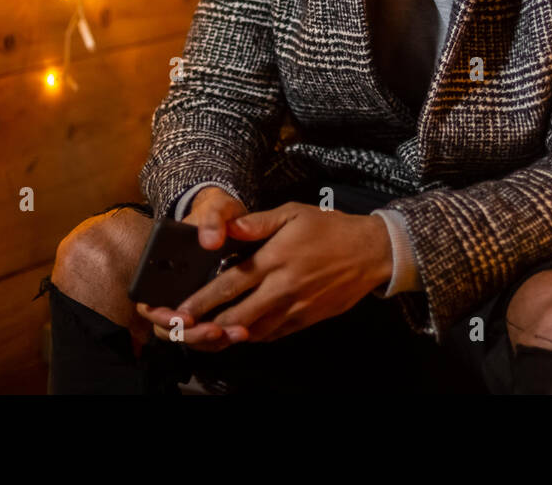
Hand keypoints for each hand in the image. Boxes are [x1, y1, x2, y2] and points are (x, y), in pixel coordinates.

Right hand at [135, 186, 247, 349]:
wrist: (234, 219)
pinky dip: (222, 339)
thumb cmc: (218, 213)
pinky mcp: (209, 310)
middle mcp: (169, 291)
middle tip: (217, 331)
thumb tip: (209, 241)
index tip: (186, 317)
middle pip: (167, 328)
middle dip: (191, 335)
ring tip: (237, 333)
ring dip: (209, 342)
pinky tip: (243, 332)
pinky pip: (207, 335)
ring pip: (189, 336)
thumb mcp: (217, 207)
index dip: (163, 316)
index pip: (147, 304)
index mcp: (160, 268)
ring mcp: (188, 303)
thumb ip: (213, 217)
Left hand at [174, 202, 393, 346]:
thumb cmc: (329, 228)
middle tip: (184, 332)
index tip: (180, 311)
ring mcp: (296, 307)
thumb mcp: (294, 213)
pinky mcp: (308, 319)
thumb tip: (230, 227)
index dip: (202, 300)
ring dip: (229, 336)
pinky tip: (242, 334)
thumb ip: (259, 222)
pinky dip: (255, 336)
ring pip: (255, 331)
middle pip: (238, 315)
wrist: (371, 252)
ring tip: (206, 337)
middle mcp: (282, 288)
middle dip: (208, 326)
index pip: (231, 283)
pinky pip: (275, 333)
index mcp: (275, 259)